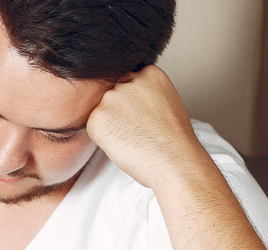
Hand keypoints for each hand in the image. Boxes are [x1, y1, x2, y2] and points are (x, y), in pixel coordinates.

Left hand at [85, 65, 210, 190]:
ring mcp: (111, 97)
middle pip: (113, 93)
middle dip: (119, 111)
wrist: (174, 159)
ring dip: (111, 124)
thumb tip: (127, 99)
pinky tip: (123, 144)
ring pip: (102, 110)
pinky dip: (103, 138)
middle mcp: (128, 80)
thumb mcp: (166, 101)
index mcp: (149, 73)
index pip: (128, 81)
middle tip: (136, 130)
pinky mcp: (98, 116)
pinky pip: (93, 126)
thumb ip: (146, 93)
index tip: (141, 115)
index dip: (132, 102)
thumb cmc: (173, 139)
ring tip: (132, 137)